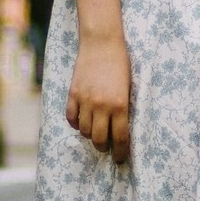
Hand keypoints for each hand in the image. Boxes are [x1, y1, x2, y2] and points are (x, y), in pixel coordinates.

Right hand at [66, 31, 131, 163]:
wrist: (102, 42)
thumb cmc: (120, 63)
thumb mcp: (128, 88)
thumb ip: (123, 109)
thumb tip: (120, 130)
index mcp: (120, 105)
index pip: (120, 138)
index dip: (120, 152)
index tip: (120, 158)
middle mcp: (102, 106)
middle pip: (99, 139)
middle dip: (104, 148)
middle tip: (107, 149)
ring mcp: (85, 100)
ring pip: (84, 131)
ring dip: (90, 136)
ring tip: (95, 133)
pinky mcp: (73, 94)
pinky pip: (71, 118)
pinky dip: (76, 124)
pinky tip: (81, 122)